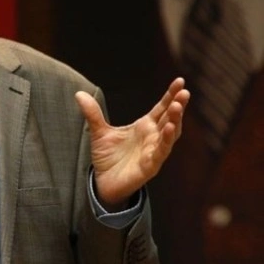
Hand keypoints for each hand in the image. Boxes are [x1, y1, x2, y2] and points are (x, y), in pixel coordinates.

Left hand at [75, 78, 189, 209]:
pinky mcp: (150, 165)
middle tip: (184, 91)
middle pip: (170, 118)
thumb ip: (92, 113)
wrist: (103, 182)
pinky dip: (166, 141)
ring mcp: (154, 151)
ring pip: (170, 134)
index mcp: (144, 126)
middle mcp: (153, 137)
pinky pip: (161, 152)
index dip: (170, 95)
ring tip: (178, 106)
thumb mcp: (98, 132)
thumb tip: (79, 93)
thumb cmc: (107, 157)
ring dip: (175, 121)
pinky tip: (169, 129)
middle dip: (178, 105)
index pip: (161, 108)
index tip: (179, 81)